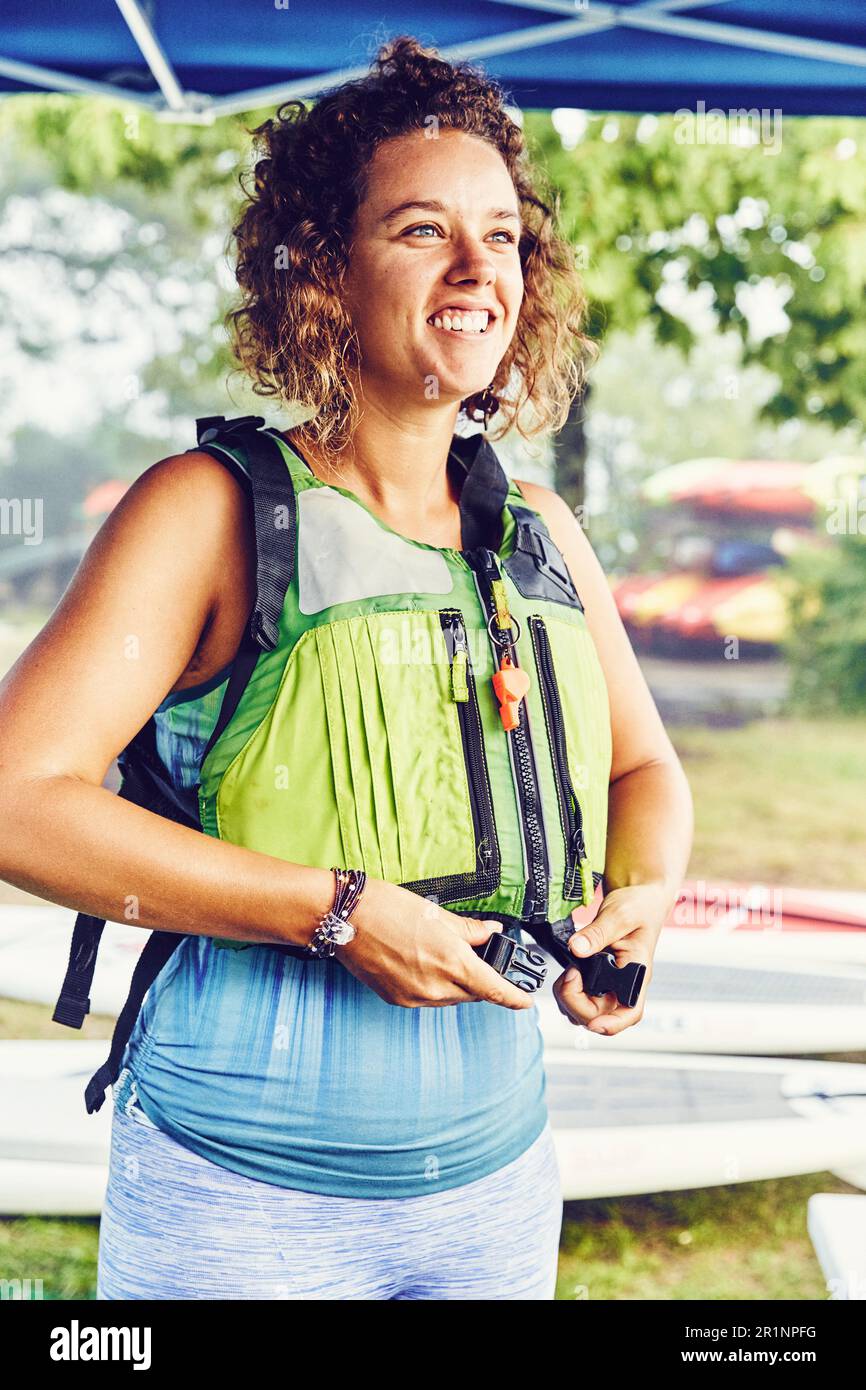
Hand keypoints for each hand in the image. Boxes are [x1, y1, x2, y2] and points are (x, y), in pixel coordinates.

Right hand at [335, 877, 537, 1011]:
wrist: (344, 918)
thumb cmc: (387, 908)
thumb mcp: (436, 912)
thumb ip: (470, 930)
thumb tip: (491, 934)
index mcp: (452, 962)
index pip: (495, 990)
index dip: (515, 998)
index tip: (526, 1000)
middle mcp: (435, 986)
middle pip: (473, 993)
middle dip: (481, 979)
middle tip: (479, 958)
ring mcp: (415, 997)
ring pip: (451, 997)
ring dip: (457, 983)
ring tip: (443, 954)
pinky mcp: (397, 999)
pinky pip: (428, 998)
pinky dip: (434, 985)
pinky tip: (424, 963)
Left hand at [552, 882, 668, 1036]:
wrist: (639, 898)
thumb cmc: (639, 907)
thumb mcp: (619, 914)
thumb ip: (597, 933)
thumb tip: (577, 949)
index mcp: (637, 973)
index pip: (630, 1012)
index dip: (612, 1024)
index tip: (593, 1023)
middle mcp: (624, 985)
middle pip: (599, 1016)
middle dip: (575, 1001)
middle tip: (570, 974)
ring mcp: (610, 984)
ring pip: (586, 1012)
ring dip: (569, 998)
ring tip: (569, 972)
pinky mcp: (597, 980)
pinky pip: (580, 999)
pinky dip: (567, 991)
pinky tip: (569, 972)